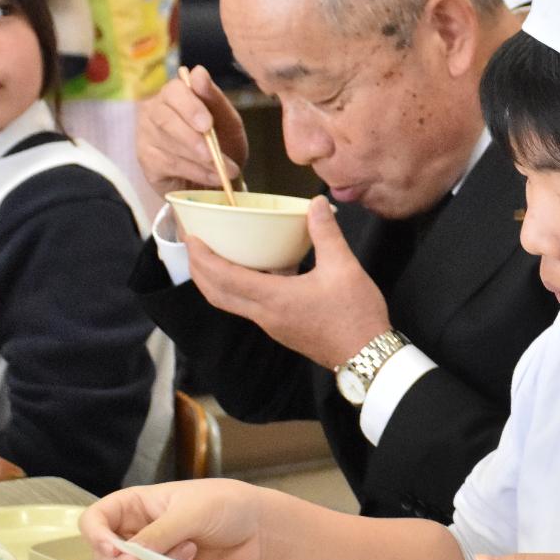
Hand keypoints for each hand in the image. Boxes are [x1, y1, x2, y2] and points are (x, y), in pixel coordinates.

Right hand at [80, 479, 271, 559]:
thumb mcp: (191, 511)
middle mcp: (136, 537)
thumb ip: (158, 534)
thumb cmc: (227, 507)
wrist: (261, 533)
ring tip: (191, 551)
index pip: (93, 522)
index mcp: (134, 508)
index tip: (115, 549)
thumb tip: (129, 559)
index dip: (95, 537)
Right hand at [137, 65, 248, 197]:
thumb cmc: (222, 143)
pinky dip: (195, 172)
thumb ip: (215, 98)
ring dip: (199, 159)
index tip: (208, 124)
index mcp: (175, 95)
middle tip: (213, 153)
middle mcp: (154, 110)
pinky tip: (212, 178)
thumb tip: (199, 71)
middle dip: (191, 137)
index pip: (174, 91)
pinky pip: (168, 164)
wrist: (220, 177)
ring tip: (224, 170)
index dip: (190, 107)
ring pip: (167, 144)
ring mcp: (146, 135)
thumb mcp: (228, 122)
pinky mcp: (146, 159)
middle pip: (164, 118)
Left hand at [180, 196, 392, 368]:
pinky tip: (254, 275)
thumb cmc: (356, 315)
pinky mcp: (281, 330)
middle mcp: (265, 314)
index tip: (191, 237)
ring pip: (230, 303)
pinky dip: (237, 290)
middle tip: (194, 246)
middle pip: (216, 294)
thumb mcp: (345, 268)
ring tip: (214, 259)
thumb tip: (317, 203)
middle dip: (198, 270)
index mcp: (274, 298)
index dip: (203, 257)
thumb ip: (326, 233)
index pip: (224, 277)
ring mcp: (271, 326)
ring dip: (215, 282)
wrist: (367, 356)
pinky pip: (248, 308)